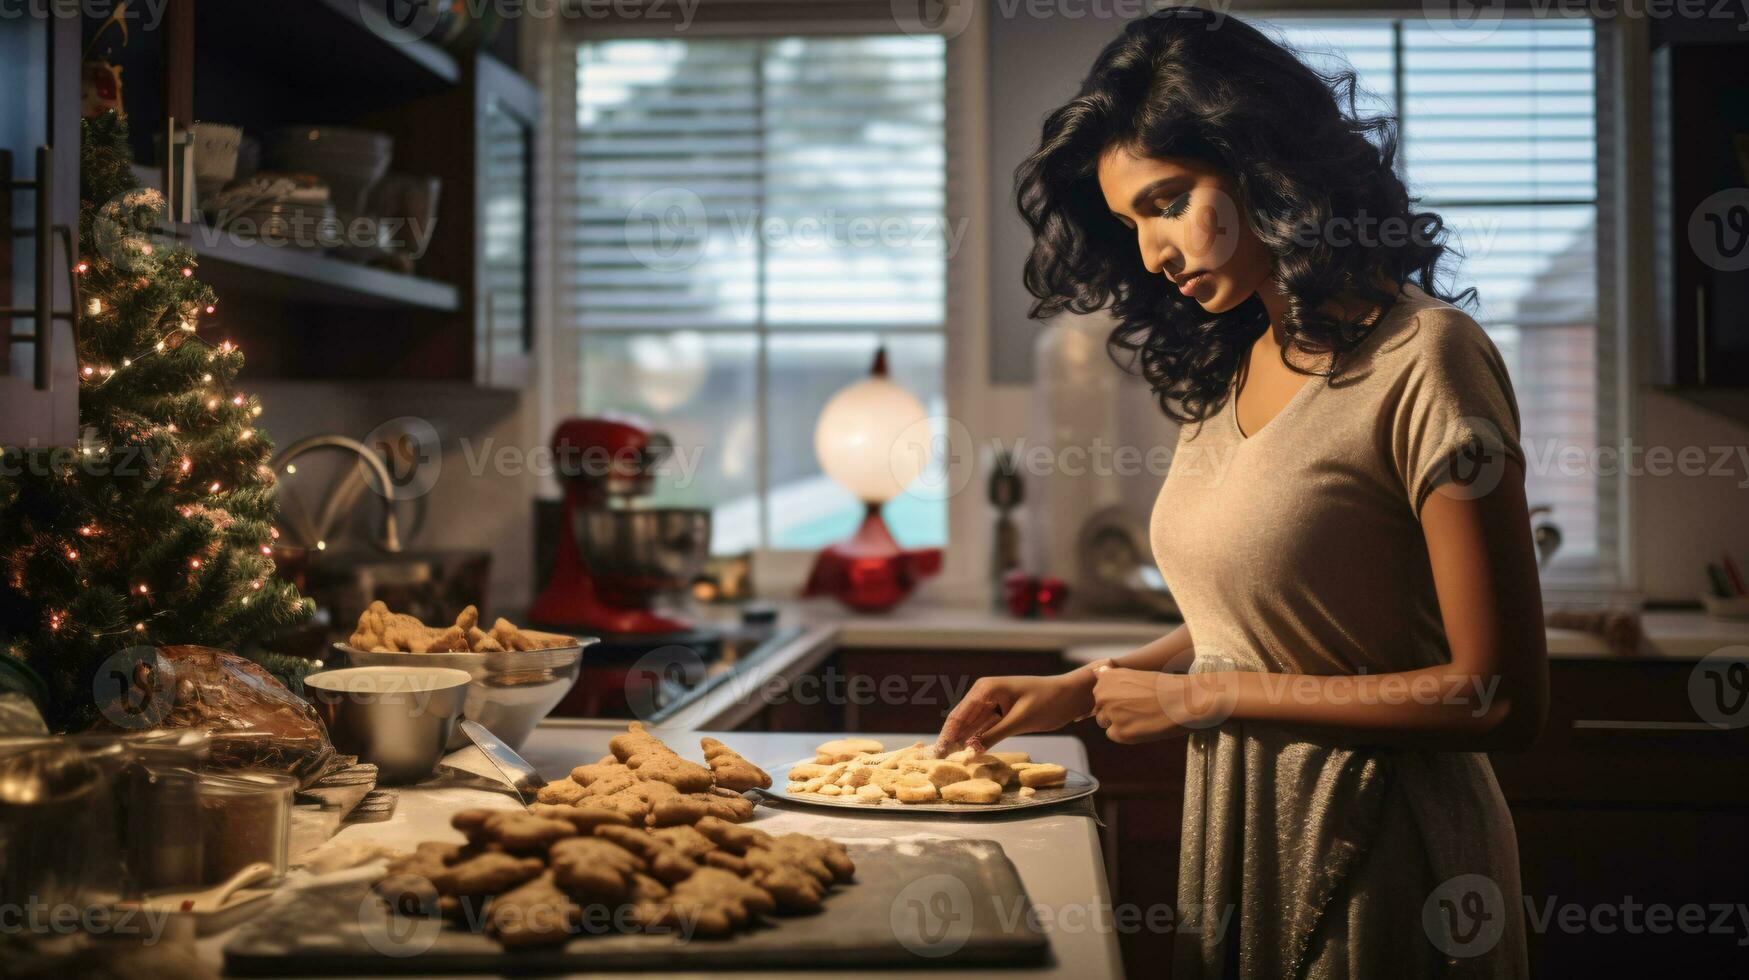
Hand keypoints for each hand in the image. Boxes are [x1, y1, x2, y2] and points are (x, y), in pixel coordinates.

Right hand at [936, 672, 1094, 753]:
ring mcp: (992, 705)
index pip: (959, 715)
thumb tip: (970, 751)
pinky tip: (969, 754)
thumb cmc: (1047, 701)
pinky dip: (977, 741)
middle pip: (961, 721)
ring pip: (972, 727)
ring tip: (949, 762)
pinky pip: (984, 730)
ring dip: (962, 742)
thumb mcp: (1020, 720)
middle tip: (938, 762)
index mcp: (985, 689)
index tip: (937, 754)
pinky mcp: (1001, 716)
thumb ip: (994, 735)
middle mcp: (984, 695)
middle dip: (951, 740)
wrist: (1071, 696)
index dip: (947, 734)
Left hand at [1091, 668, 1234, 742]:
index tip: (1134, 697)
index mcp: (1106, 677)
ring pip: (1105, 722)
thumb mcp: (1135, 674)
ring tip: (1143, 716)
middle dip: (1115, 710)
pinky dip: (1127, 733)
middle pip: (1100, 708)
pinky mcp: (1120, 733)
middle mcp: (1103, 694)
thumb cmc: (1164, 687)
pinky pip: (1114, 735)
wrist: (1186, 701)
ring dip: (1119, 722)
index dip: (1116, 697)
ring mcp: (1110, 714)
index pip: (1100, 693)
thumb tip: (1096, 673)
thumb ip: (1113, 677)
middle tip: (1140, 707)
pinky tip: (1144, 726)